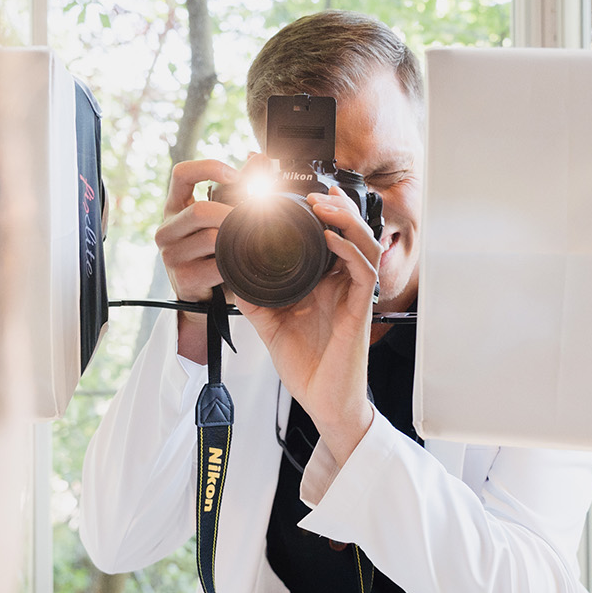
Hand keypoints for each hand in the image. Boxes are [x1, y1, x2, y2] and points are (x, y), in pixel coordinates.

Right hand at [155, 158, 236, 361]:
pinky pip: (216, 266)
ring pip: (210, 238)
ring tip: (253, 240)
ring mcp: (171, 255)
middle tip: (256, 218)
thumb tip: (259, 158)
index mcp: (175, 207)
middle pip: (200, 210)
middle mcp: (167, 228)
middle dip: (232, 213)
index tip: (235, 175)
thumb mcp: (221, 216)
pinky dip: (235, 263)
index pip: (181, 173)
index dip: (208, 168)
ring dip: (236, 239)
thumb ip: (240, 187)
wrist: (202, 297)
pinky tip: (244, 263)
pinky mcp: (183, 278)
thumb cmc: (212, 250)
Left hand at [236, 190, 383, 465]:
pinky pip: (362, 271)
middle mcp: (343, 283)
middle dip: (336, 205)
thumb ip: (253, 297)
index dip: (318, 212)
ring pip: (363, 243)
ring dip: (345, 219)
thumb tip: (228, 273)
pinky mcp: (359, 310)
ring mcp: (353, 295)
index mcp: (325, 282)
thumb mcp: (269, 323)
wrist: (323, 402)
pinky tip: (329, 237)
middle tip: (313, 190)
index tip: (294, 192)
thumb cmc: (306, 365)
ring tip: (322, 204)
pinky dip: (347, 250)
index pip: (327, 236)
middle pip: (350, 231)